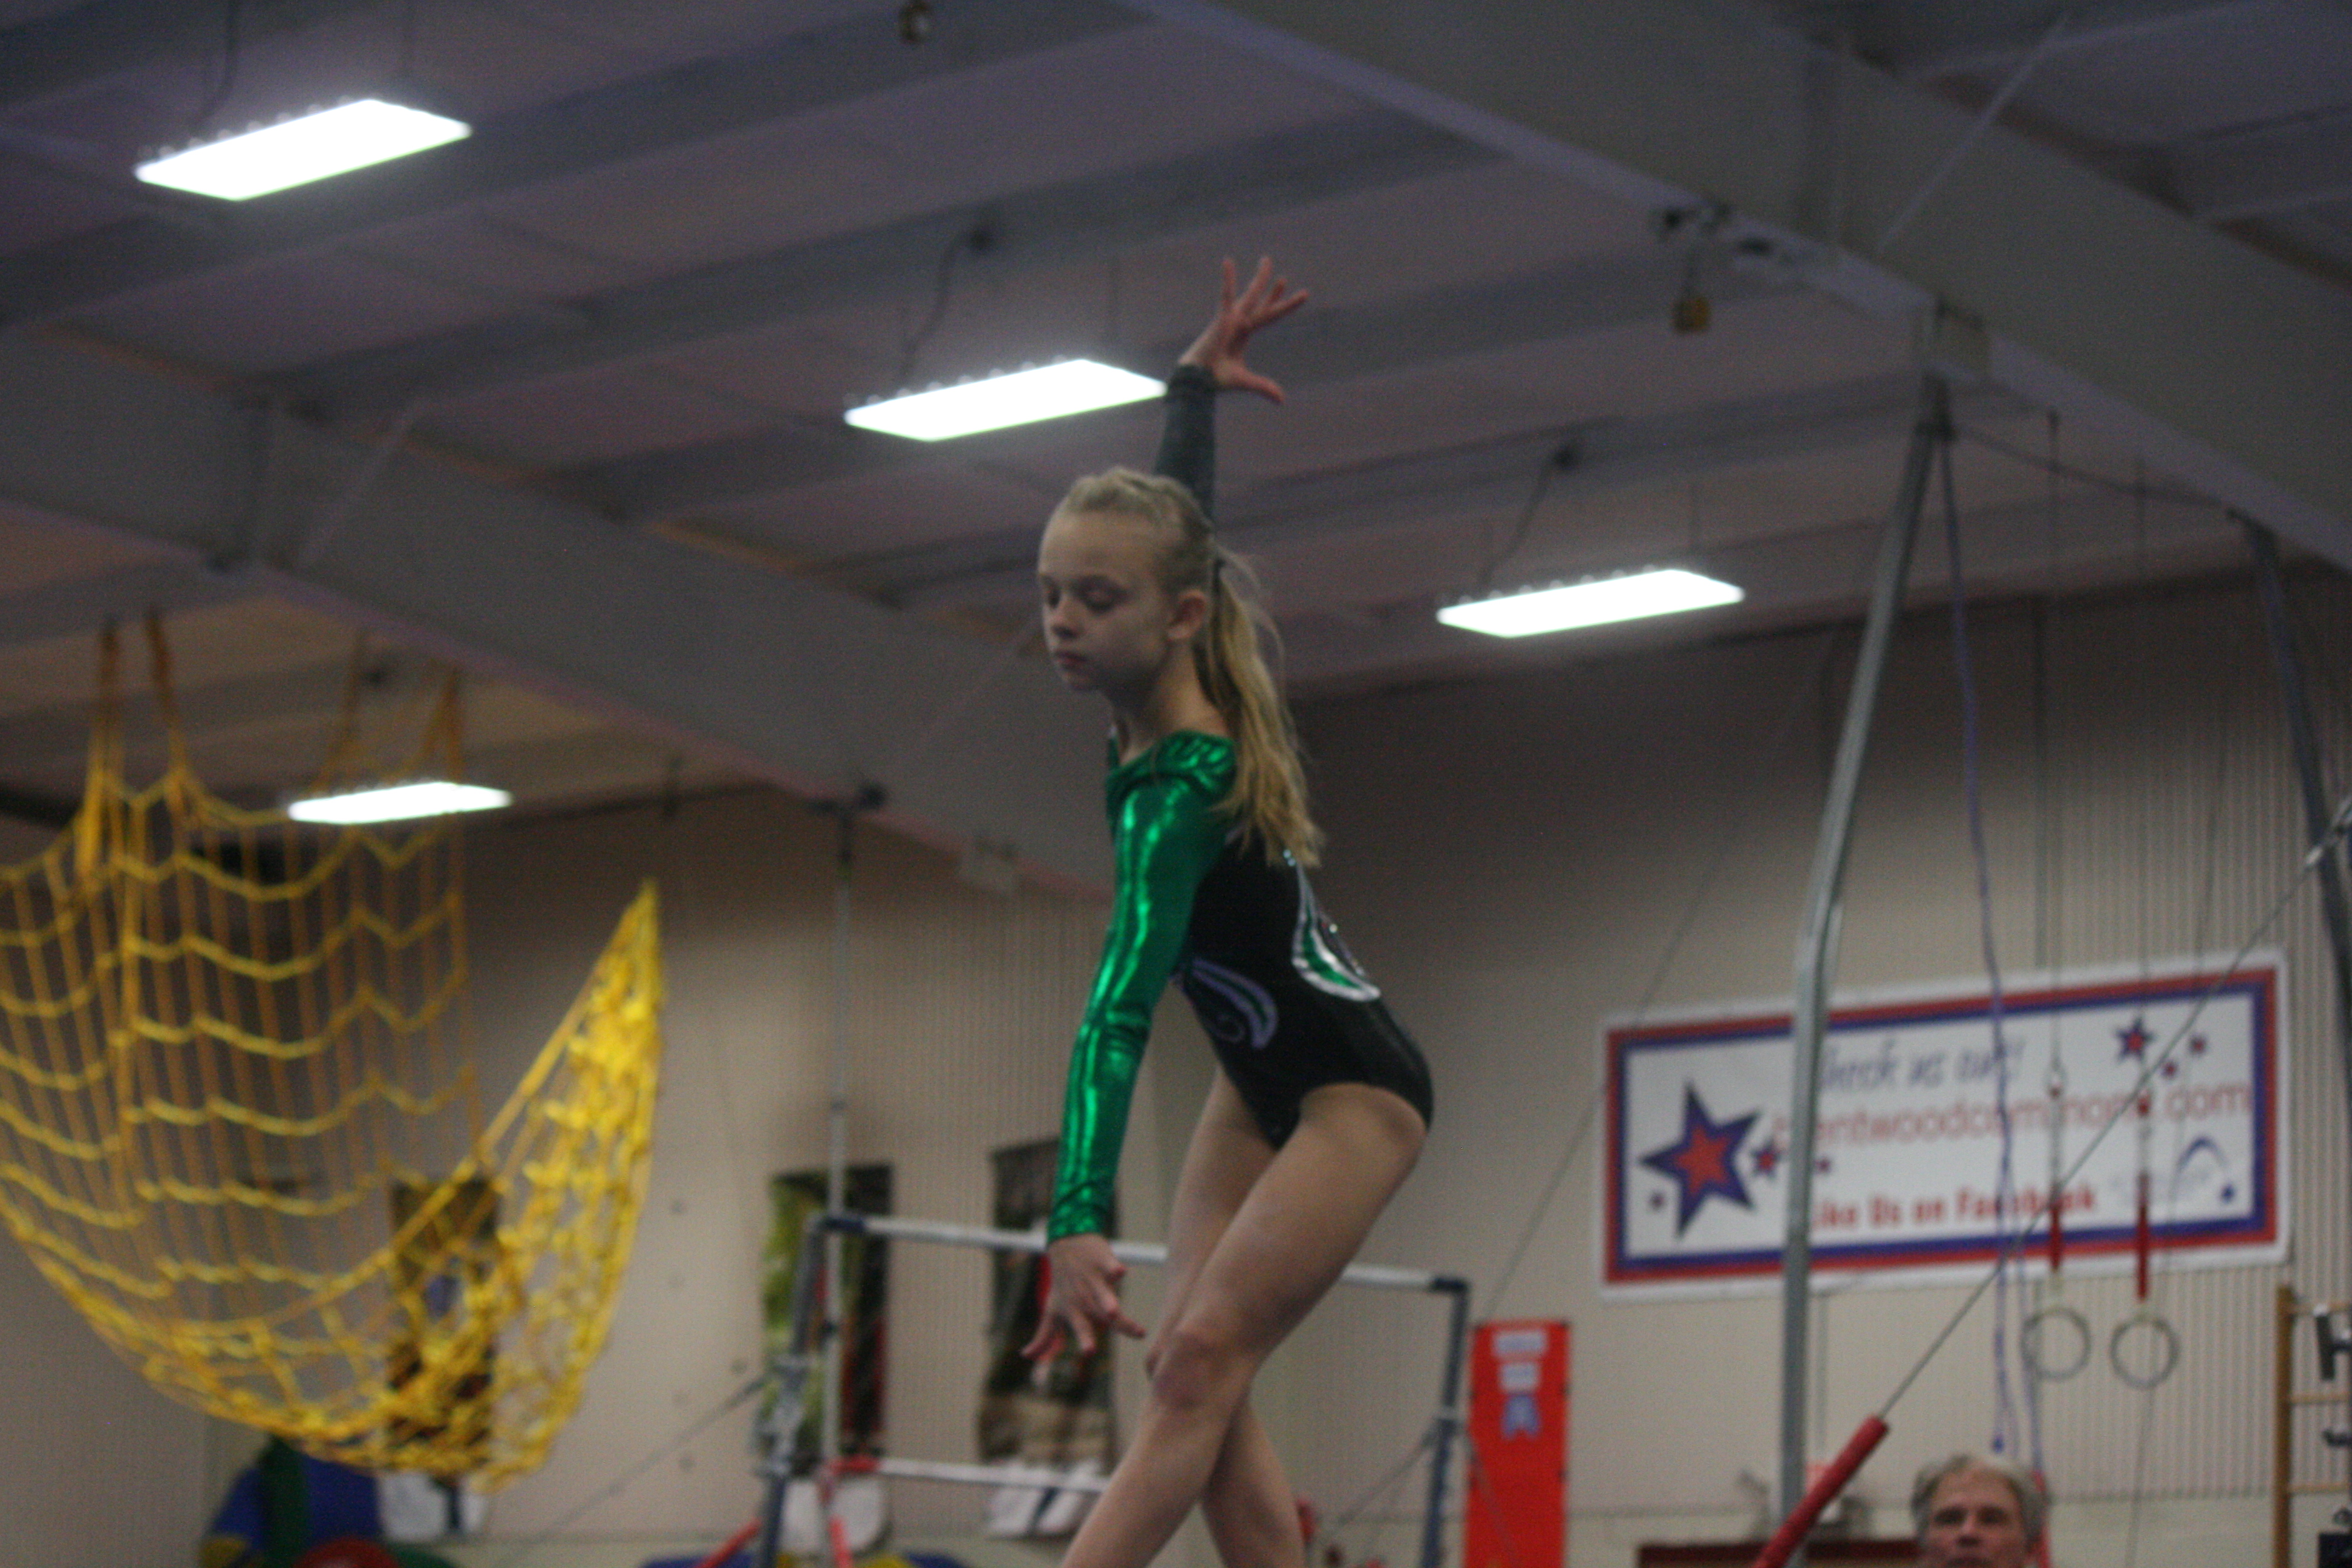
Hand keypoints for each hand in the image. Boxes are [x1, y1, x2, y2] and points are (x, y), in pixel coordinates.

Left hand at [1022, 1233, 1145, 1360]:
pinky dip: (1113, 1268)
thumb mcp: (1051, 1311)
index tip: (1089, 1351)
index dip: (1085, 1339)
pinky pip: (1109, 1265)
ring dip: (1107, 1300)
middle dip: (1111, 1325)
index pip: (1082, 1327)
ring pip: (1104, 1292)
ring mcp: (1093, 1279)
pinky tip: (1119, 1271)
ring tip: (1113, 1311)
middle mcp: (1085, 1296)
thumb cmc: (1061, 1285)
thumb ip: (1043, 1336)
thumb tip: (1026, 1357)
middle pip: (1100, 1314)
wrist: (1065, 1246)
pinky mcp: (1102, 1261)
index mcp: (1075, 1309)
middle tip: (1117, 1335)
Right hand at [1177, 256, 1308, 402]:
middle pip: (1261, 303)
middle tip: (1283, 277)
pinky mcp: (1222, 318)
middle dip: (1273, 291)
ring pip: (1251, 295)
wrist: (1198, 380)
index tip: (1296, 294)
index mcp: (1243, 334)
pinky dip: (1228, 280)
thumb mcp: (1246, 380)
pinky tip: (1227, 262)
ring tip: (1267, 260)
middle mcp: (1239, 323)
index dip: (1280, 305)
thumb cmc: (1216, 379)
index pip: (1267, 317)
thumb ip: (1264, 386)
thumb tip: (1282, 400)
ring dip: (1260, 278)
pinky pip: (1226, 295)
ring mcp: (1231, 319)